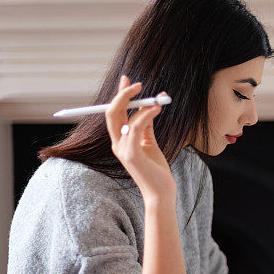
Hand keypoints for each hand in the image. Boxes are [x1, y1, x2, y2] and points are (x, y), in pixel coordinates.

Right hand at [105, 76, 174, 202]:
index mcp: (120, 141)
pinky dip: (146, 115)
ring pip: (123, 118)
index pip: (114, 113)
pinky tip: (157, 108)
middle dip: (123, 94)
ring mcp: (122, 149)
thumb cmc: (157, 171)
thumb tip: (148, 107)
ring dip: (140, 103)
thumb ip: (147, 126)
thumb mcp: (150, 144)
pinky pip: (136, 128)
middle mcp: (117, 144)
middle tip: (138, 83)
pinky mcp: (132, 154)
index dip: (119, 95)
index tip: (127, 80)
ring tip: (158, 98)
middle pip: (112, 112)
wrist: (161, 193)